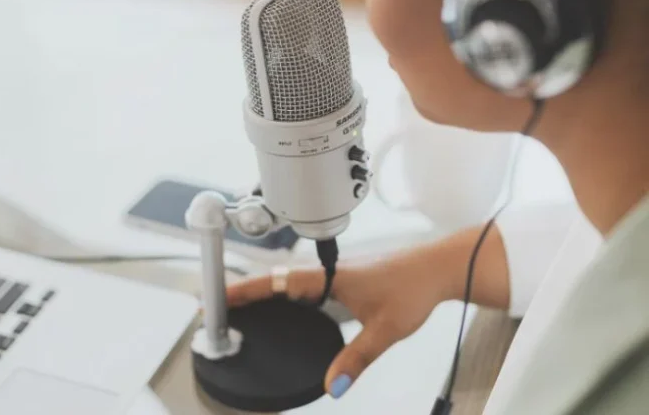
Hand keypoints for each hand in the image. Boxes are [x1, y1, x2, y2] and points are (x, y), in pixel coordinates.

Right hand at [226, 247, 452, 398]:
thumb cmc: (414, 288)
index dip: (248, 291)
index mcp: (330, 277)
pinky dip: (284, 292)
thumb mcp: (385, 329)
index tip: (222, 297)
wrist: (437, 268)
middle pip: (276, 279)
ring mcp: (334, 273)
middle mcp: (327, 271)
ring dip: (263, 290)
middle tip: (218, 305)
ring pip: (289, 280)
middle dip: (245, 291)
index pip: (279, 282)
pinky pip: (303, 284)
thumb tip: (332, 385)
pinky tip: (282, 306)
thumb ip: (356, 358)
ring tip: (240, 305)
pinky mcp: (343, 278)